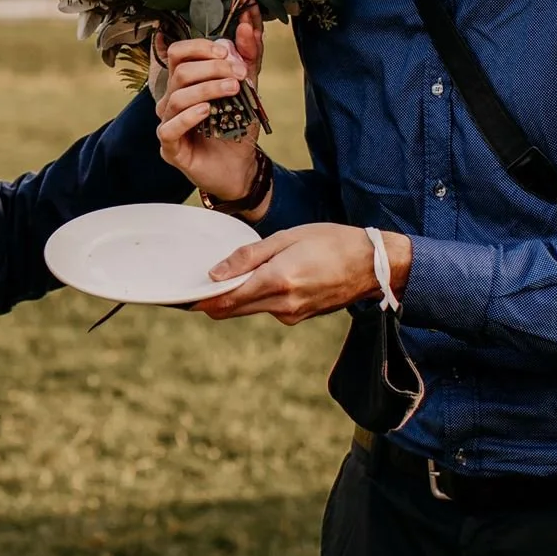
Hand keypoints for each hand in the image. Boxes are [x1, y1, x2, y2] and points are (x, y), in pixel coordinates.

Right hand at [154, 7, 265, 209]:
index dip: (201, 47)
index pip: (178, 52)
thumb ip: (249, 56)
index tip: (228, 51)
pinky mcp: (170, 147)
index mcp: (184, 82)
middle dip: (212, 68)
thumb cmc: (237, 126)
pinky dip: (189, 116)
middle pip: (180, 72)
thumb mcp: (248, 88)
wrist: (240, 166)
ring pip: (177, 97)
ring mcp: (168, 123)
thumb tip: (249, 23)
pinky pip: (170, 127)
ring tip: (233, 89)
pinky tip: (208, 111)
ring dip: (208, 88)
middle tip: (239, 75)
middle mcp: (171, 99)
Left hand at [195, 223, 410, 324]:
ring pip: (250, 310)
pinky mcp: (299, 317)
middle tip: (198, 283)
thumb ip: (249, 256)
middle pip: (232, 310)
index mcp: (277, 281)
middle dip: (214, 299)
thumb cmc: (331, 241)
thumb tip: (215, 273)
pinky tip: (267, 277)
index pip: (226, 300)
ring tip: (238, 272)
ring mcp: (292, 315)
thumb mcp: (287, 238)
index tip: (183, 293)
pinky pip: (269, 308)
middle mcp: (282, 305)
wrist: (373, 265)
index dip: (201, 300)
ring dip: (238, 296)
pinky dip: (259, 296)